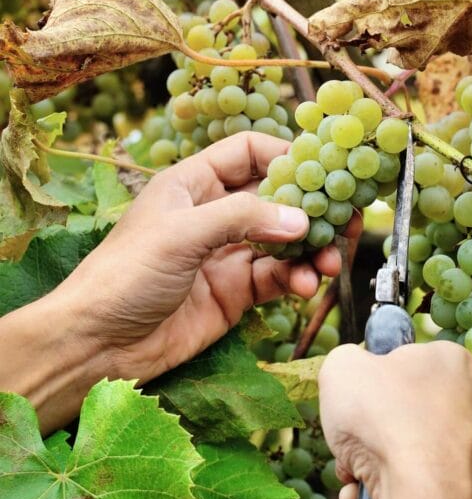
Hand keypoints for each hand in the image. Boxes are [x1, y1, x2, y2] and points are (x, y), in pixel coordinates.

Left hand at [0, 132, 356, 432]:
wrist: (98, 345)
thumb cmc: (125, 274)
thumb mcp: (182, 233)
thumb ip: (243, 218)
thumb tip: (303, 219)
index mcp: (195, 183)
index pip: (249, 152)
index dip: (285, 156)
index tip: (322, 171)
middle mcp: (216, 213)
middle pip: (277, 198)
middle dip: (312, 208)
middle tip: (346, 219)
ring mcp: (228, 253)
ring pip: (284, 241)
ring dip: (311, 249)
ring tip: (329, 262)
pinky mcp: (236, 291)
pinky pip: (278, 277)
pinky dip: (296, 279)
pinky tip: (304, 286)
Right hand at [318, 342, 471, 498]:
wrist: (421, 496)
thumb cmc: (382, 418)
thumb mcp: (342, 366)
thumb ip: (345, 358)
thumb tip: (350, 372)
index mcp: (450, 358)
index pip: (403, 359)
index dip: (373, 377)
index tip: (359, 394)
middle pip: (401, 407)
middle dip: (369, 426)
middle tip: (352, 436)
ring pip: (407, 445)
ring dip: (373, 458)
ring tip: (356, 470)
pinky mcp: (467, 483)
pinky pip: (418, 477)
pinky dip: (390, 484)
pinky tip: (368, 491)